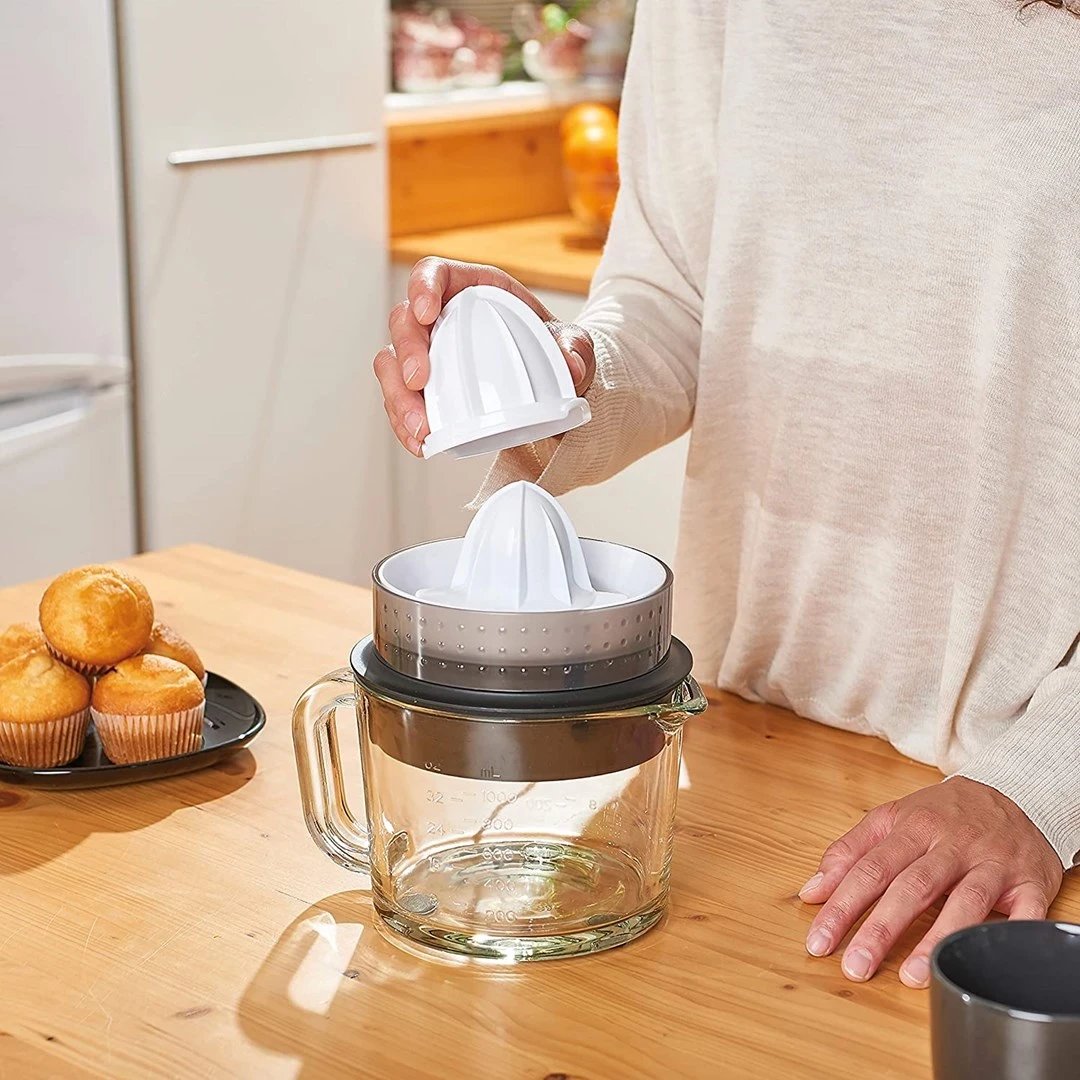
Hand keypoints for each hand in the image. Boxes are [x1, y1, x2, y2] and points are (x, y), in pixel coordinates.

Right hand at [374, 258, 595, 455]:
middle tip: (418, 381)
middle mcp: (443, 318)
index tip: (426, 313)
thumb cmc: (554, 353)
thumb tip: (572, 366)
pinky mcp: (426, 389)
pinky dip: (405, 422)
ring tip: (420, 425)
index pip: (434, 273)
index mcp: (473, 290)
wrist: (553, 390)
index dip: (422, 287)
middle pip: (404, 321)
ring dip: (398, 395)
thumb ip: (576, 349)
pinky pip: (401, 400)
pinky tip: (420, 442)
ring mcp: (430, 354)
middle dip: (405, 351)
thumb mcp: (574, 344)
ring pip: (393, 363)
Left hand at [799, 777, 1062, 987]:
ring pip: (964, 902)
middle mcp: (950, 846)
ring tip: (912, 977)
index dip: (842, 906)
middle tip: (855, 966)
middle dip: (881, 929)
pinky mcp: (1029, 882)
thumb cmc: (943, 814)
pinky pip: (1025, 912)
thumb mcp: (892, 819)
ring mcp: (991, 864)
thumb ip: (850, 852)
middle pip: (911, 887)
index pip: (870, 869)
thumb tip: (811, 890)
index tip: (819, 940)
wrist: (1014, 793)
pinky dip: (1012, 935)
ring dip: (937, 940)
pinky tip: (989, 959)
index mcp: (913, 828)